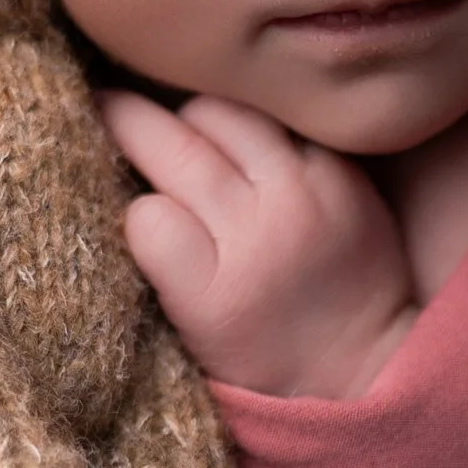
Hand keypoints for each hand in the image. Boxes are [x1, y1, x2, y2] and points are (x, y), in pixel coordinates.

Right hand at [96, 89, 414, 399]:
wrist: (362, 360)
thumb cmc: (260, 356)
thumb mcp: (189, 333)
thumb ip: (155, 264)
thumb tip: (112, 178)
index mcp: (215, 296)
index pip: (144, 215)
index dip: (131, 207)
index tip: (125, 204)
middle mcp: (260, 235)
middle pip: (174, 147)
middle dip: (127, 118)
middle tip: (105, 106)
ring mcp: (305, 194)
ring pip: (222, 114)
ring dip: (191, 117)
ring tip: (181, 129)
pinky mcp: (340, 172)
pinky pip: (275, 119)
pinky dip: (247, 125)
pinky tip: (238, 143)